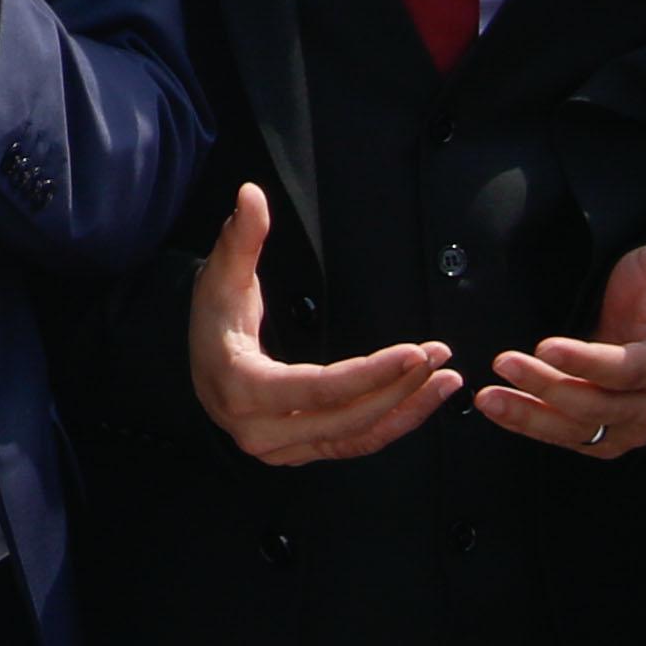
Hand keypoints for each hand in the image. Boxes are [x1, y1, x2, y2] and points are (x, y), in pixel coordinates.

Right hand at [184, 183, 458, 463]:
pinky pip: (355, 444)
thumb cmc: (212, 321)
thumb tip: (251, 194)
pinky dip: (393, 423)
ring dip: (407, 409)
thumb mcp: (222, 277)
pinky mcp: (301, 451)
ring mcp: (281, 448)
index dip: (370, 374)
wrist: (200, 366)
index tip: (414, 352)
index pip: (316, 389)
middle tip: (438, 356)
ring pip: (358, 437)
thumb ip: (241, 237)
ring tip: (446, 380)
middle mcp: (259, 430)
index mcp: (241, 388)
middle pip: (346, 418)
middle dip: (401, 388)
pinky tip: (422, 400)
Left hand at [479, 198, 645, 455]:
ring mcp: (636, 424)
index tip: (545, 346)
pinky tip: (499, 408)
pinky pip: (570, 439)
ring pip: (582, 429)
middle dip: (550, 386)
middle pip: (602, 404)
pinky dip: (533, 427)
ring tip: (490, 397)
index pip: (631, 368)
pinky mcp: (611, 437)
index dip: (588, 362)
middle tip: (505, 362)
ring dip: (532, 416)